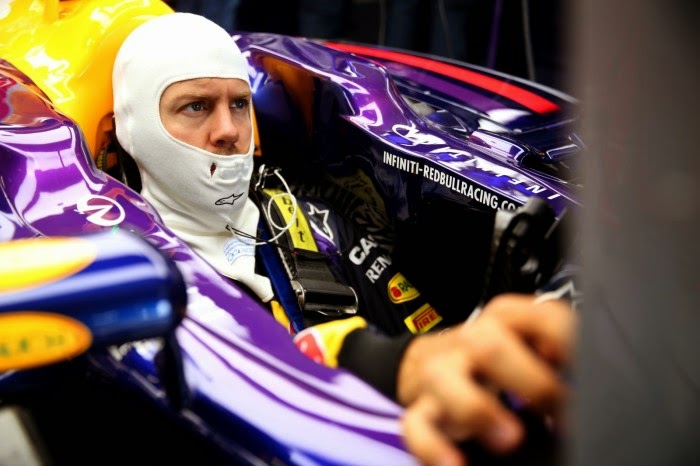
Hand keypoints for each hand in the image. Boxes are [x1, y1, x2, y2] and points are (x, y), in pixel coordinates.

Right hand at [397, 294, 575, 465]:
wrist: (432, 361)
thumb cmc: (494, 359)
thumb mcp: (527, 346)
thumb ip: (558, 356)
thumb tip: (597, 386)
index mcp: (508, 320)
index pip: (542, 318)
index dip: (568, 347)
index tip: (591, 382)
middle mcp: (471, 341)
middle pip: (488, 345)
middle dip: (529, 381)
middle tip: (559, 413)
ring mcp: (441, 372)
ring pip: (443, 378)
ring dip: (477, 409)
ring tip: (510, 440)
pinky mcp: (420, 407)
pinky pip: (416, 424)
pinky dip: (434, 447)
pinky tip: (456, 465)